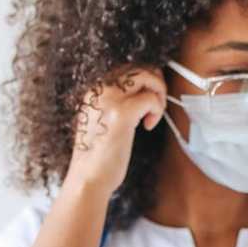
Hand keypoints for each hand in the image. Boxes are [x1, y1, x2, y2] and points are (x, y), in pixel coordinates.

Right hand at [63, 63, 166, 193]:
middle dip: (156, 83)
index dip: (145, 80)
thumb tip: (144, 90)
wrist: (88, 178)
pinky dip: (157, 110)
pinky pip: (151, 98)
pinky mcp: (122, 113)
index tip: (149, 100)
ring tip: (153, 115)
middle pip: (139, 67)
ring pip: (147, 76)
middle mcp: (99, 88)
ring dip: (159, 94)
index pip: (127, 68)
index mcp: (94, 89)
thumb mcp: (102, 120)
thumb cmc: (98, 156)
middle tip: (156, 106)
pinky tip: (148, 126)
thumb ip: (117, 102)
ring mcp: (110, 99)